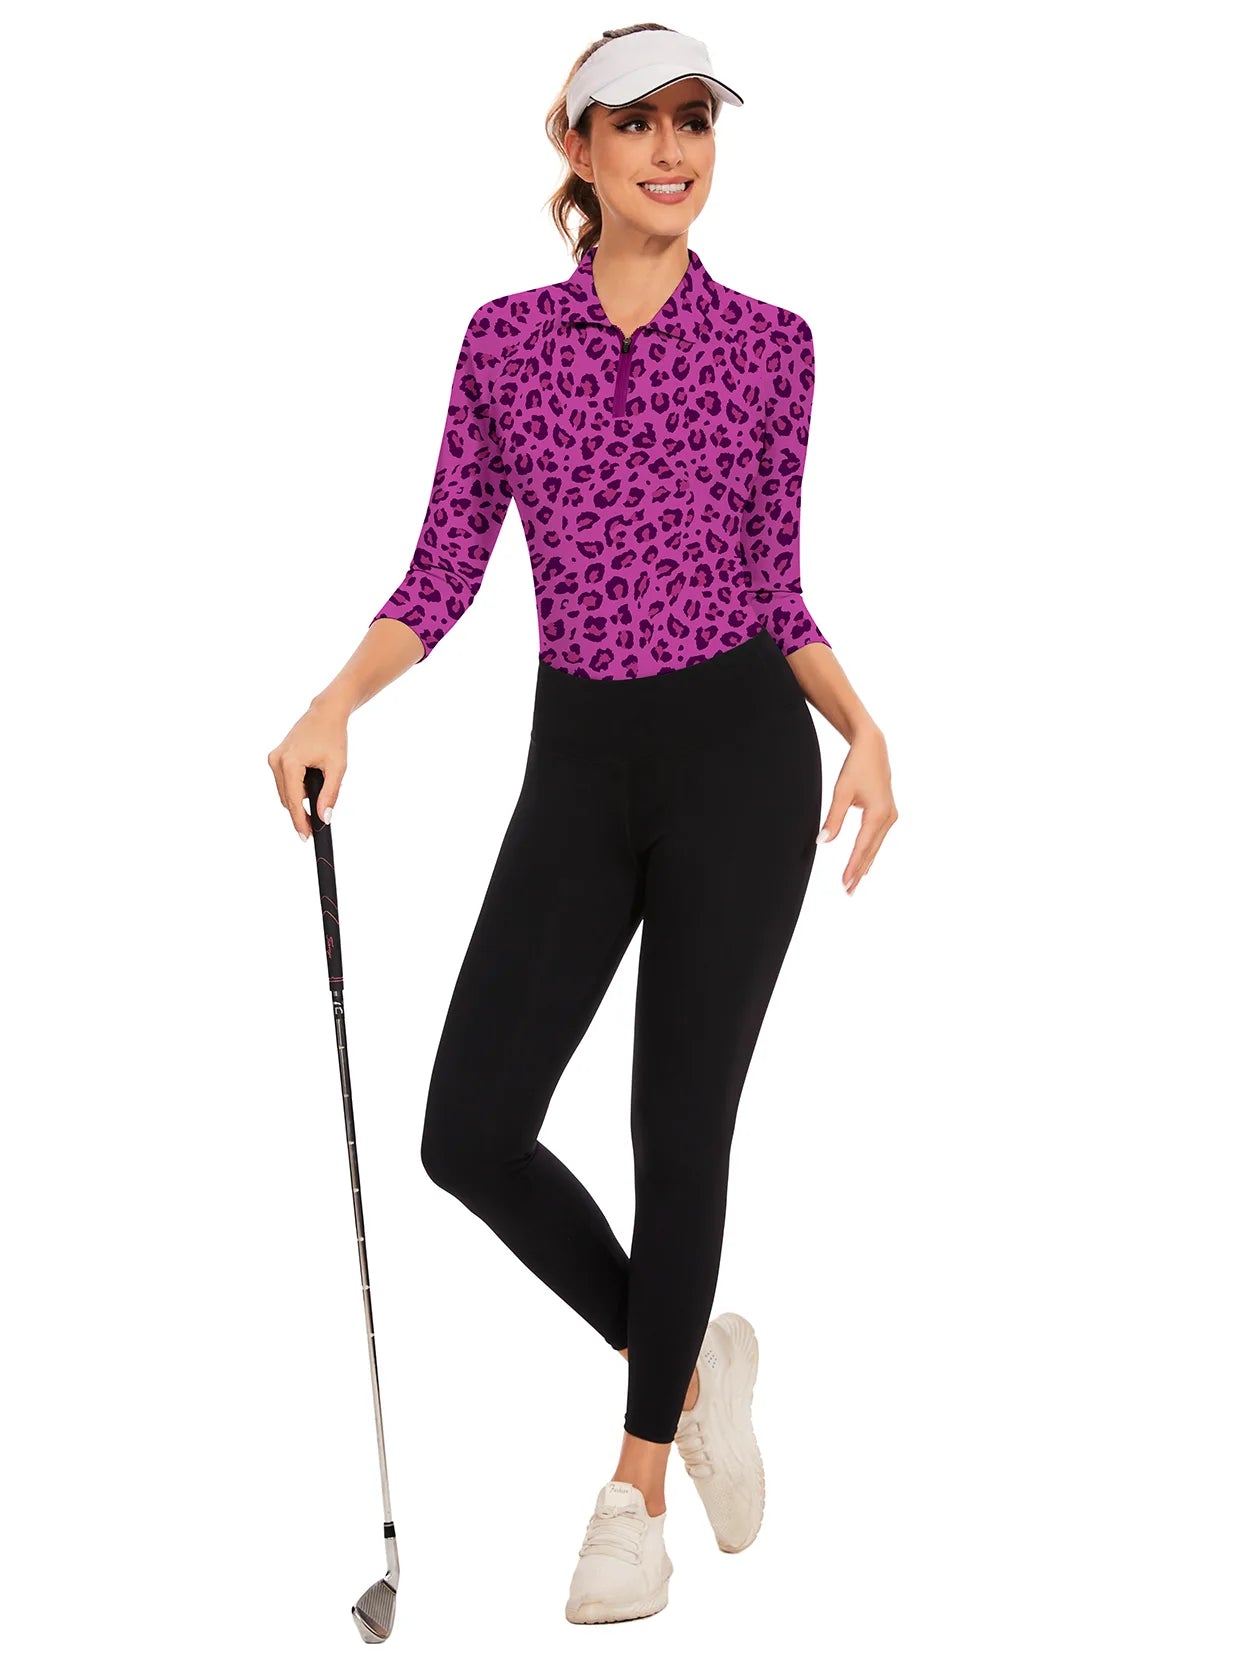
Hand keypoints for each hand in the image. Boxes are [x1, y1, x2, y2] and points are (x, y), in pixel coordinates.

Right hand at [267, 696, 348, 841]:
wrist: (325, 713)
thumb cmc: (333, 737)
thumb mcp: (338, 767)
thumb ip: (331, 794)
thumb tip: (324, 817)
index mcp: (290, 762)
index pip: (293, 801)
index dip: (300, 822)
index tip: (305, 838)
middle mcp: (276, 760)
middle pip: (287, 799)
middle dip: (300, 813)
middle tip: (315, 827)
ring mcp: (273, 758)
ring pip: (284, 792)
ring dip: (298, 801)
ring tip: (316, 803)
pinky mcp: (275, 757)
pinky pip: (284, 783)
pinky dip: (295, 790)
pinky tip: (309, 791)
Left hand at [817, 724, 896, 894]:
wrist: (872, 747)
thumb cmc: (856, 767)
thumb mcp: (841, 792)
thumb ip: (833, 818)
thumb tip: (823, 842)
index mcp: (878, 814)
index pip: (862, 847)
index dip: (852, 866)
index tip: (844, 883)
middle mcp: (888, 817)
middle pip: (871, 851)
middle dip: (858, 872)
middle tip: (847, 892)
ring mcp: (890, 816)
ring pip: (875, 846)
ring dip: (864, 864)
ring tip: (853, 884)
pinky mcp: (888, 813)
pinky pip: (877, 838)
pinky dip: (869, 852)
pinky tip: (864, 866)